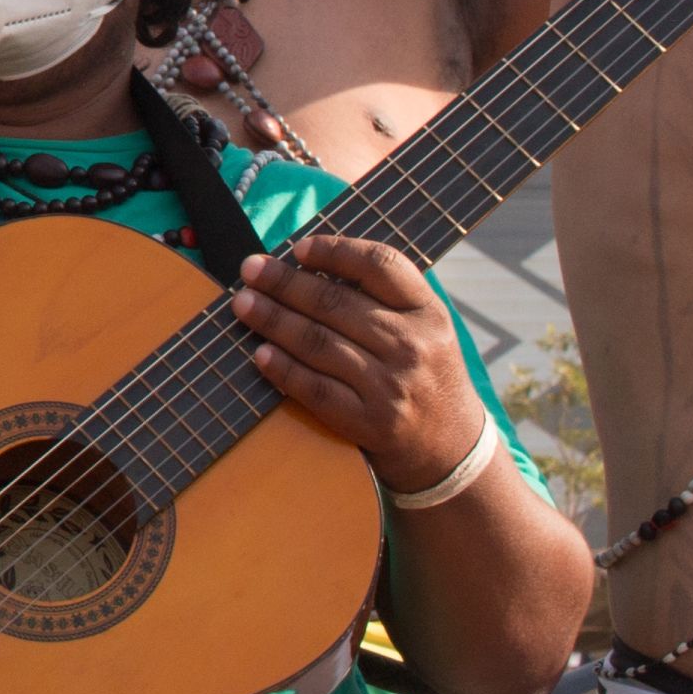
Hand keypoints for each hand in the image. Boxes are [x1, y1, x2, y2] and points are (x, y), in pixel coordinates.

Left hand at [230, 233, 487, 489]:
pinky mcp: (369, 422)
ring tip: (243, 304)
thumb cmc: (424, 373)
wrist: (449, 446)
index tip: (297, 248)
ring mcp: (390, 386)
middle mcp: (412, 346)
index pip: (380, 266)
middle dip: (285, 283)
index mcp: (428, 312)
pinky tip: (258, 353)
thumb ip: (382, 295)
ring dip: (274, 320)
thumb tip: (308, 263)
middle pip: (336, 303)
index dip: (335, 251)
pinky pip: (316, 388)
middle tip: (250, 268)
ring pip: (319, 343)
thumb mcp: (425, 327)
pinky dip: (284, 369)